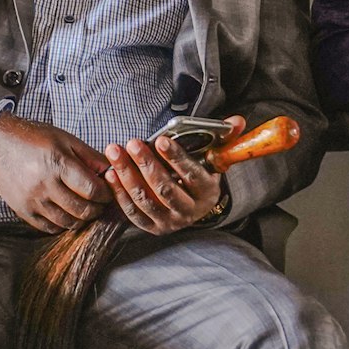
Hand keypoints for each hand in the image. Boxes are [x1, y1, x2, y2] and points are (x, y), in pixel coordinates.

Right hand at [0, 114, 116, 232]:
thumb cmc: (34, 138)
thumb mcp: (66, 140)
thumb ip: (91, 157)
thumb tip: (113, 172)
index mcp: (58, 164)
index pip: (92, 190)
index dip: (106, 194)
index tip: (109, 192)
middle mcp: (44, 185)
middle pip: (82, 210)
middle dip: (97, 209)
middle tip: (101, 203)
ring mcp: (32, 201)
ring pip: (67, 222)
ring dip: (81, 219)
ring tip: (86, 208)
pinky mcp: (22, 210)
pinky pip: (49, 227)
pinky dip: (63, 224)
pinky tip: (67, 213)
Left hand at [100, 117, 238, 235]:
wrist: (193, 205)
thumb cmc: (200, 174)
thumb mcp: (215, 157)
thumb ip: (225, 137)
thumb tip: (237, 120)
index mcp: (207, 192)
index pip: (192, 174)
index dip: (176, 158)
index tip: (160, 140)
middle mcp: (190, 210)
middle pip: (165, 188)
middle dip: (146, 164)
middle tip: (132, 143)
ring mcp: (170, 222)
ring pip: (145, 199)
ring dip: (127, 174)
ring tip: (115, 152)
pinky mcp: (152, 227)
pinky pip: (132, 212)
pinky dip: (120, 193)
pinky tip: (111, 174)